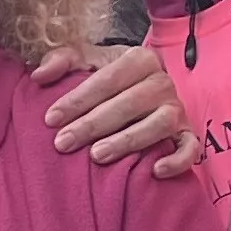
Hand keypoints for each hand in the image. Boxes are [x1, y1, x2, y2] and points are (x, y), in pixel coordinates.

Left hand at [29, 44, 203, 177]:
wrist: (139, 92)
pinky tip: (154, 171)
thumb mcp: (85, 63)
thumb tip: (39, 75)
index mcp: (138, 58)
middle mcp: (162, 81)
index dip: (78, 99)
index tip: (51, 119)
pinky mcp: (187, 133)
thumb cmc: (106, 80)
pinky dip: (177, 160)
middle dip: (93, 124)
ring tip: (97, 155)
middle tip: (63, 142)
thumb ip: (61, 61)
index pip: (107, 78)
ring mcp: (177, 109)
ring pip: (158, 124)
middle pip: (130, 102)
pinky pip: (190, 148)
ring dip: (128, 140)